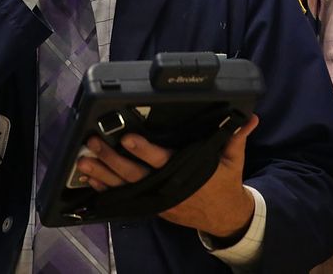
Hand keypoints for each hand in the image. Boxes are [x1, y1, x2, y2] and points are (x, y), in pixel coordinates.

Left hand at [76, 114, 259, 238]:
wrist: (223, 217)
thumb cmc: (224, 183)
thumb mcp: (233, 160)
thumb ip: (236, 137)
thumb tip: (250, 116)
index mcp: (186, 173)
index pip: (161, 160)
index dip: (143, 149)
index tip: (128, 136)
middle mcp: (166, 187)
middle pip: (134, 173)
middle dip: (112, 158)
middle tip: (93, 143)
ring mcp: (156, 199)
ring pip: (124, 187)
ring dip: (102, 174)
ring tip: (83, 161)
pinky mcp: (149, 205)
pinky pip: (124, 198)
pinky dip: (106, 189)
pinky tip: (90, 180)